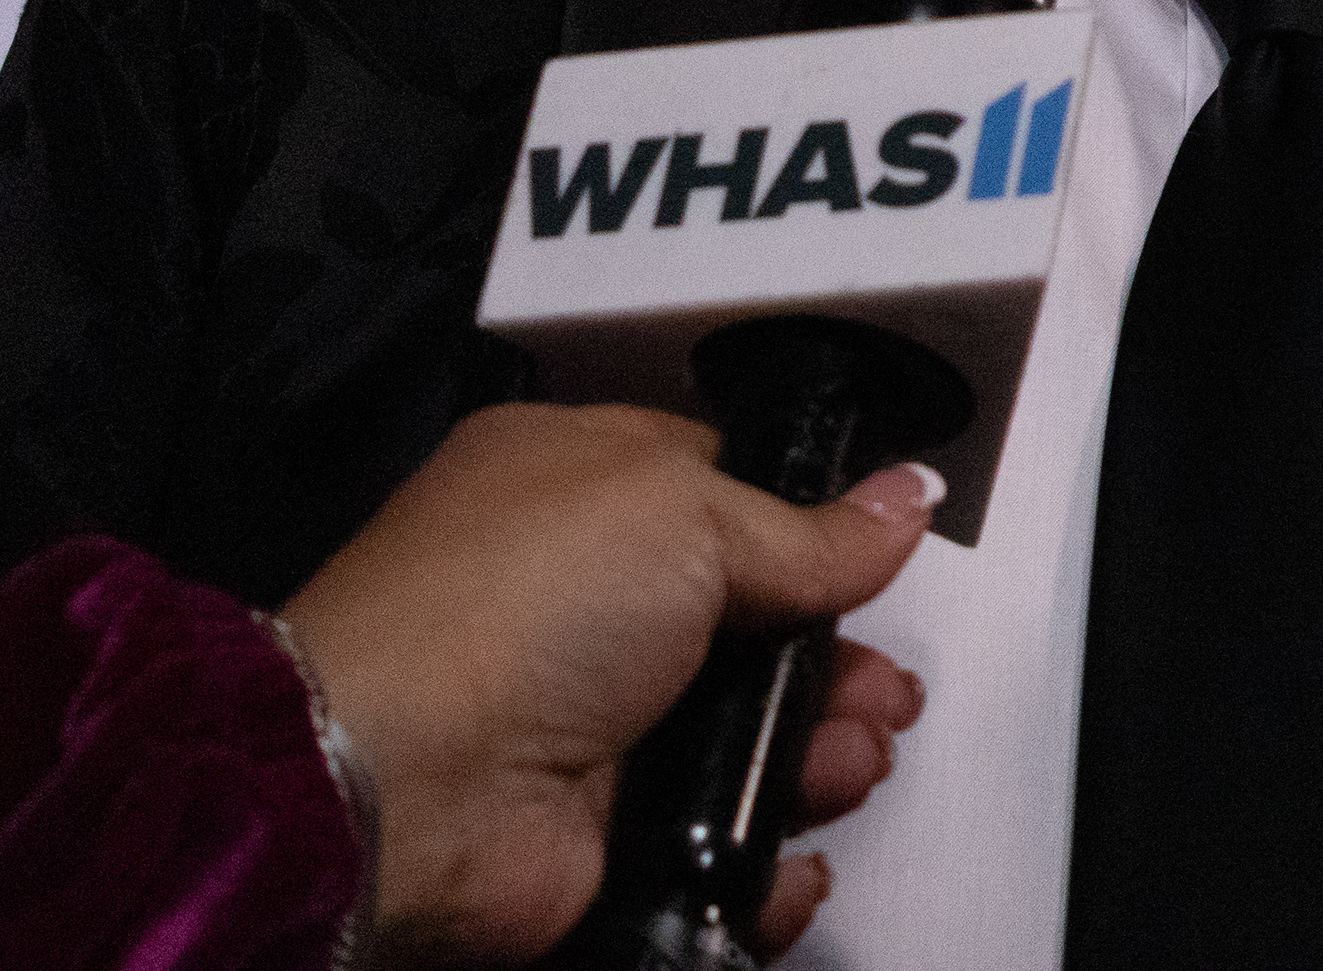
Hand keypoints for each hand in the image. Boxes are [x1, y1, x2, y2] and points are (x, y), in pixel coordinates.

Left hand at [280, 403, 936, 965]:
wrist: (399, 792)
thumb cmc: (505, 609)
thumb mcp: (688, 512)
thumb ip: (813, 527)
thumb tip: (904, 499)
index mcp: (574, 486)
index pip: (719, 494)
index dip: (804, 529)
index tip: (869, 565)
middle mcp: (577, 604)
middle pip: (751, 630)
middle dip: (832, 664)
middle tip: (876, 690)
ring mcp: (585, 722)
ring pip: (743, 739)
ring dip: (817, 754)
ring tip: (847, 762)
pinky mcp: (596, 831)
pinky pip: (709, 844)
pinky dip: (766, 855)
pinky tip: (797, 846)